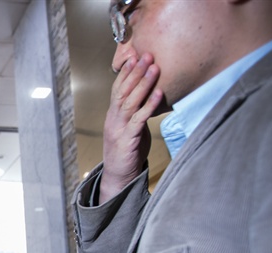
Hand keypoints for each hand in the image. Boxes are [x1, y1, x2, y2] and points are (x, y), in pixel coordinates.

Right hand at [100, 53, 163, 202]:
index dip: (126, 72)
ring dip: (143, 84)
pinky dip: (149, 105)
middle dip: (135, 72)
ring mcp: (118, 129)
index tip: (135, 56)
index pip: (117, 89)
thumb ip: (136, 112)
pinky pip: (139, 119)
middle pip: (122, 91)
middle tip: (147, 55)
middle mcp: (113, 119)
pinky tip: (159, 93)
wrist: (118, 177)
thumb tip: (151, 95)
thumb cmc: (126, 152)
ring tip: (154, 68)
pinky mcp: (127, 139)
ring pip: (129, 102)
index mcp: (113, 115)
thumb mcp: (130, 128)